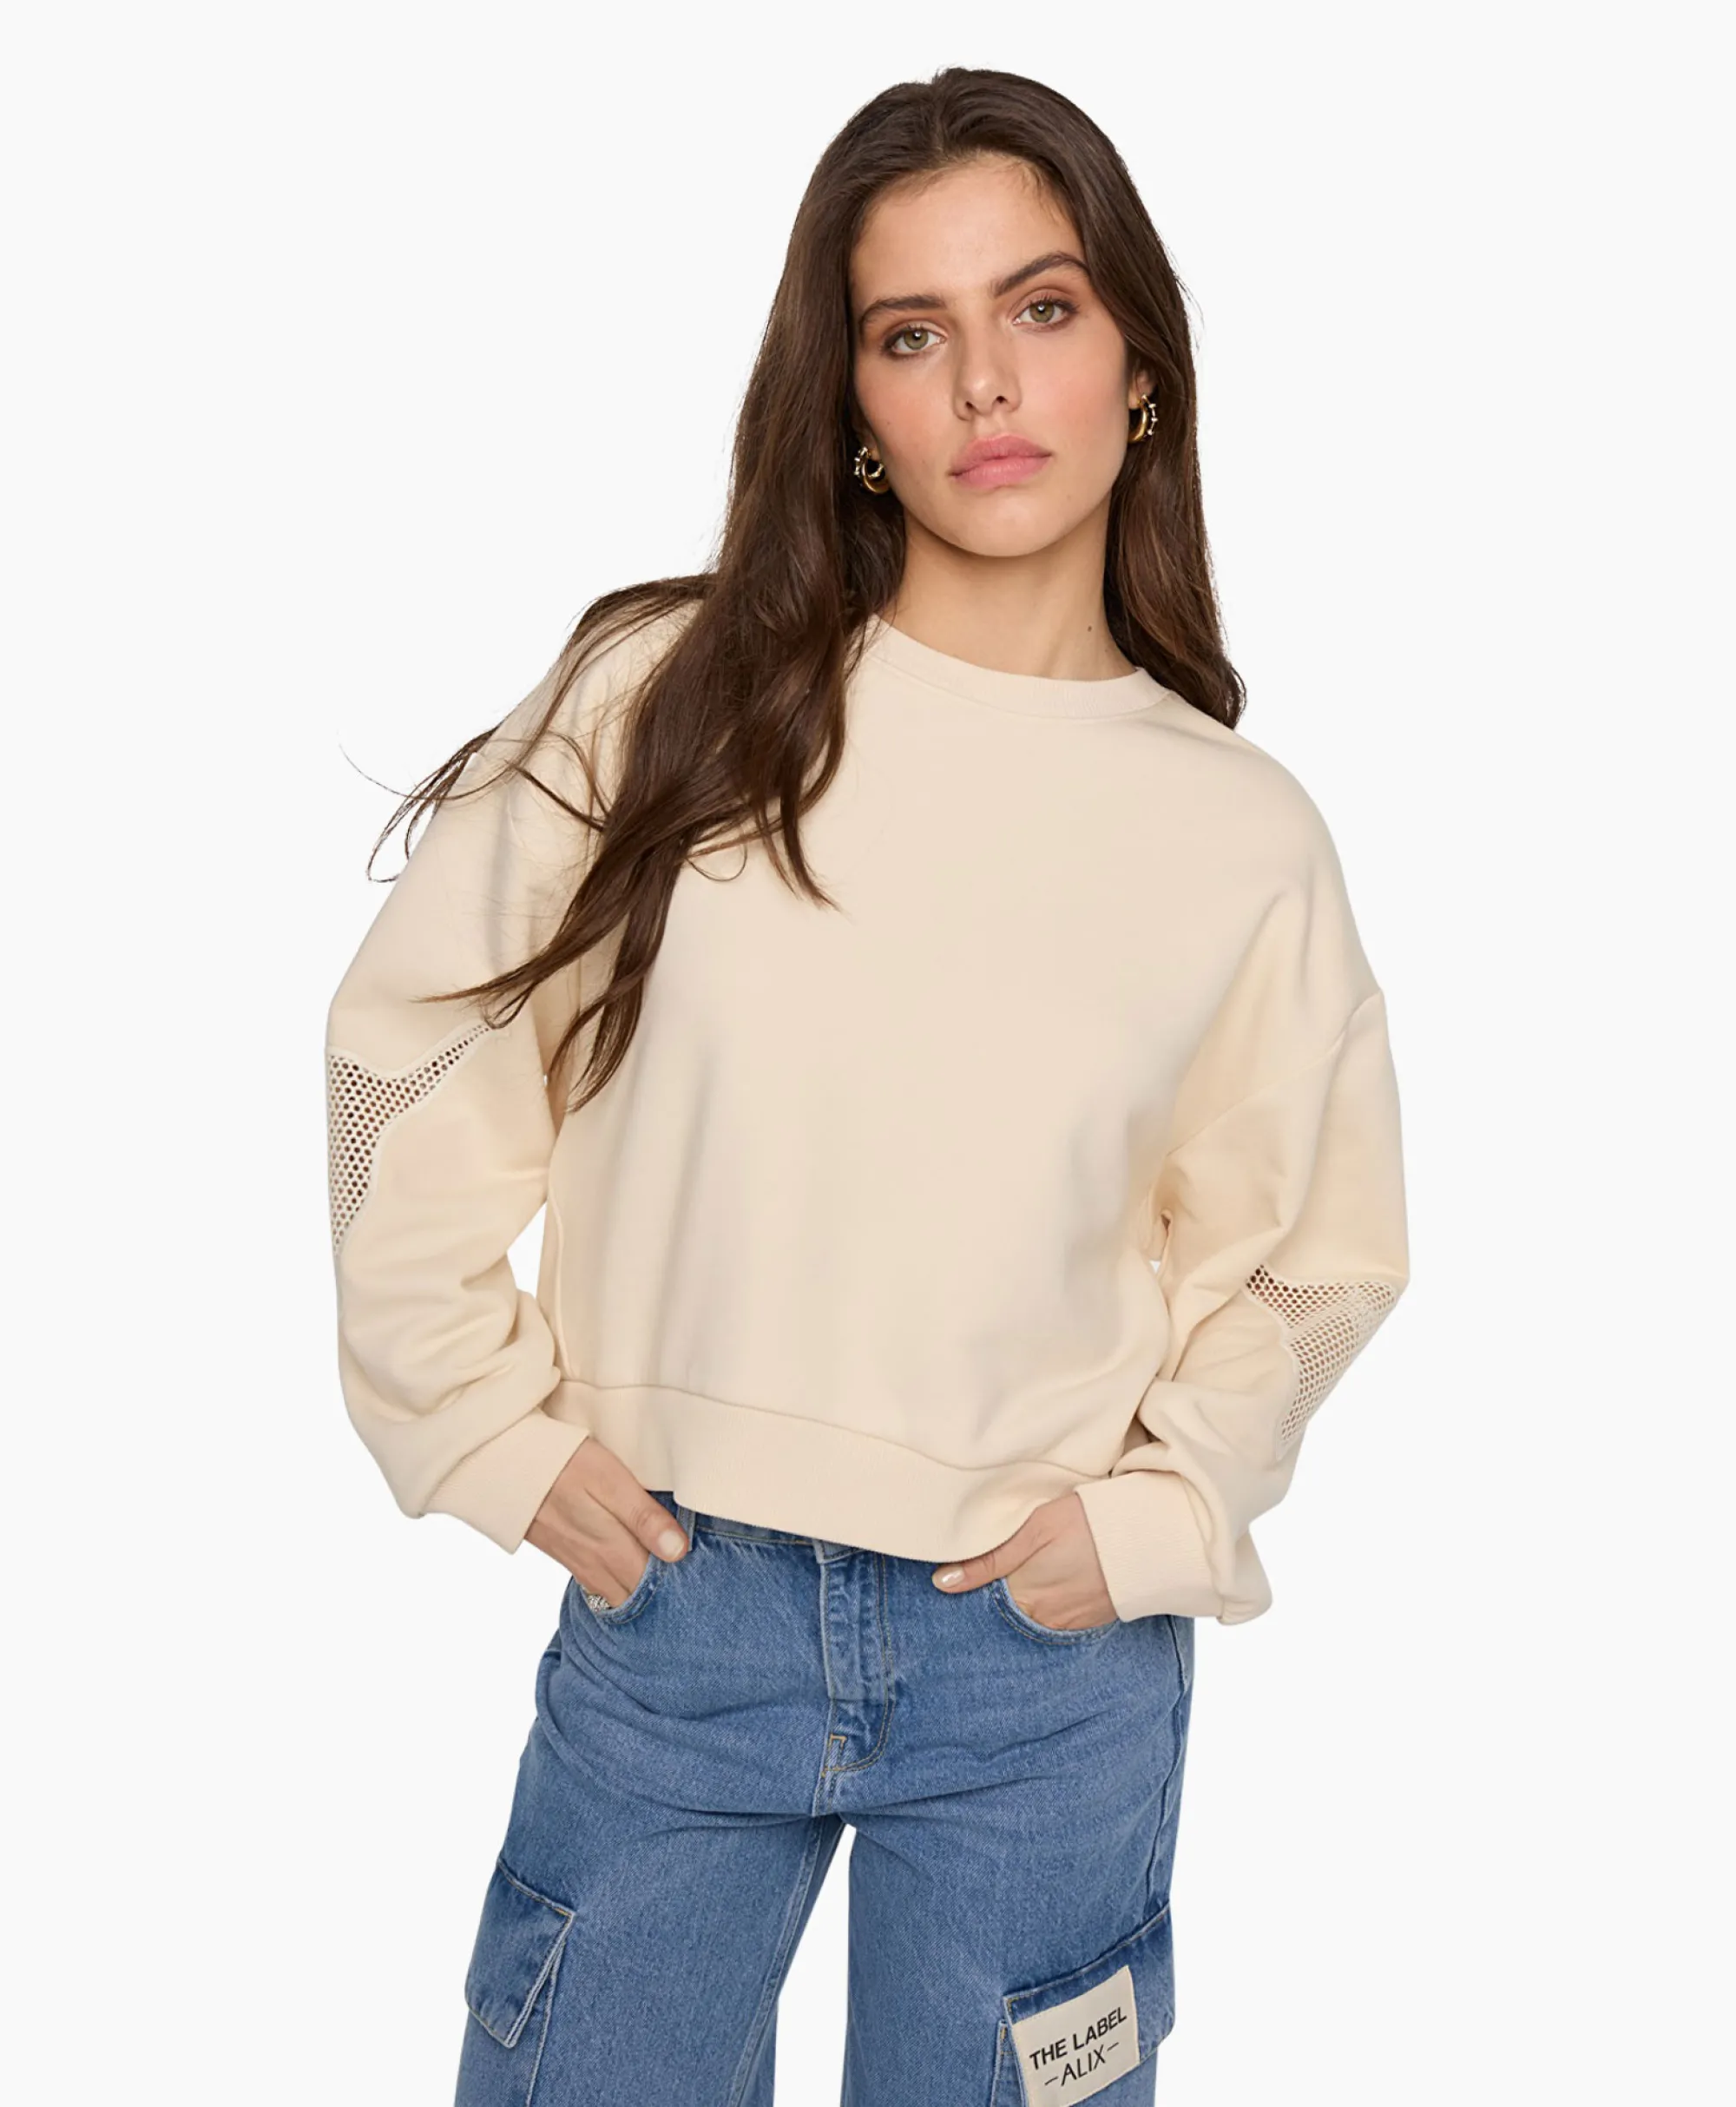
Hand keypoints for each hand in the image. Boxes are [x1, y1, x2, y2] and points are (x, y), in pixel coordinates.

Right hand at [524, 1436, 688, 1606]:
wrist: (506, 1463)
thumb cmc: (564, 1462)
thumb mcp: (610, 1480)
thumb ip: (643, 1518)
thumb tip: (679, 1552)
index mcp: (611, 1548)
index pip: (655, 1585)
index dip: (681, 1585)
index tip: (704, 1579)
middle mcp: (595, 1565)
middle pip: (637, 1595)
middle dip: (666, 1594)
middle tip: (695, 1585)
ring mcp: (578, 1564)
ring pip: (618, 1594)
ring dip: (642, 1592)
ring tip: (671, 1581)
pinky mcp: (567, 1557)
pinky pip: (599, 1585)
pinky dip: (620, 1586)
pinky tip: (633, 1574)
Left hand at [930, 1491, 1117, 1629]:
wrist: (1149, 1538)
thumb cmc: (1088, 1524)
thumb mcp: (1034, 1529)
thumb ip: (988, 1559)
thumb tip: (942, 1582)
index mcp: (1023, 1595)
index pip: (984, 1601)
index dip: (975, 1585)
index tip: (964, 1575)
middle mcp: (1043, 1618)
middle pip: (1007, 1610)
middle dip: (999, 1594)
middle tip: (1003, 1568)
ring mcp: (1068, 1623)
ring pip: (1032, 1614)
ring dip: (1027, 1597)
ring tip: (1034, 1570)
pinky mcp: (1090, 1621)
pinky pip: (1058, 1618)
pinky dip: (1051, 1602)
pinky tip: (1056, 1580)